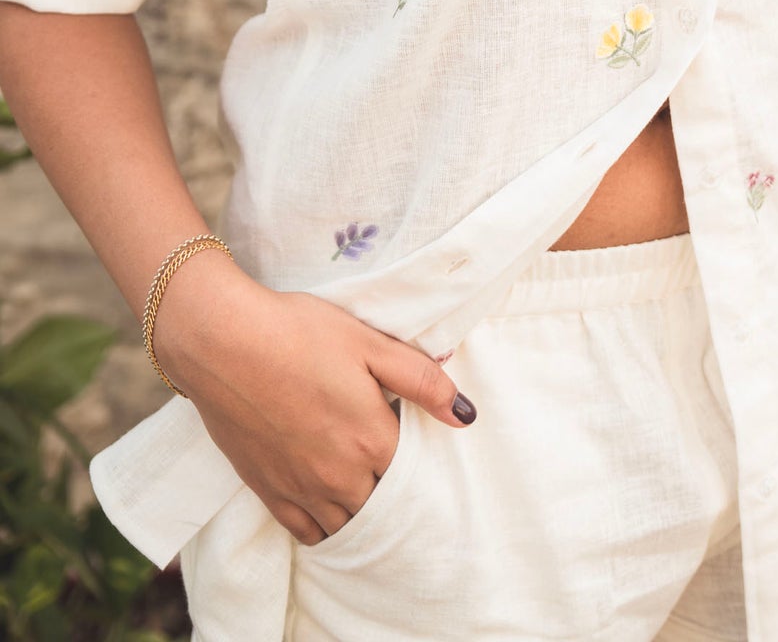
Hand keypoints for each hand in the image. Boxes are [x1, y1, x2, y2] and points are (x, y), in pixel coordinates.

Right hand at [153, 252, 473, 542]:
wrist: (223, 342)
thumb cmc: (299, 333)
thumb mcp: (369, 343)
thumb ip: (421, 380)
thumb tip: (466, 414)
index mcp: (372, 438)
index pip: (413, 473)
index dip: (420, 461)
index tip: (421, 448)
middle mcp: (340, 476)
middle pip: (382, 504)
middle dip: (393, 491)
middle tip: (394, 467)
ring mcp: (302, 489)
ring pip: (347, 524)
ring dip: (362, 512)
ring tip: (367, 489)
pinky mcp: (268, 491)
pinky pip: (306, 532)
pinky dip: (324, 528)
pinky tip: (330, 510)